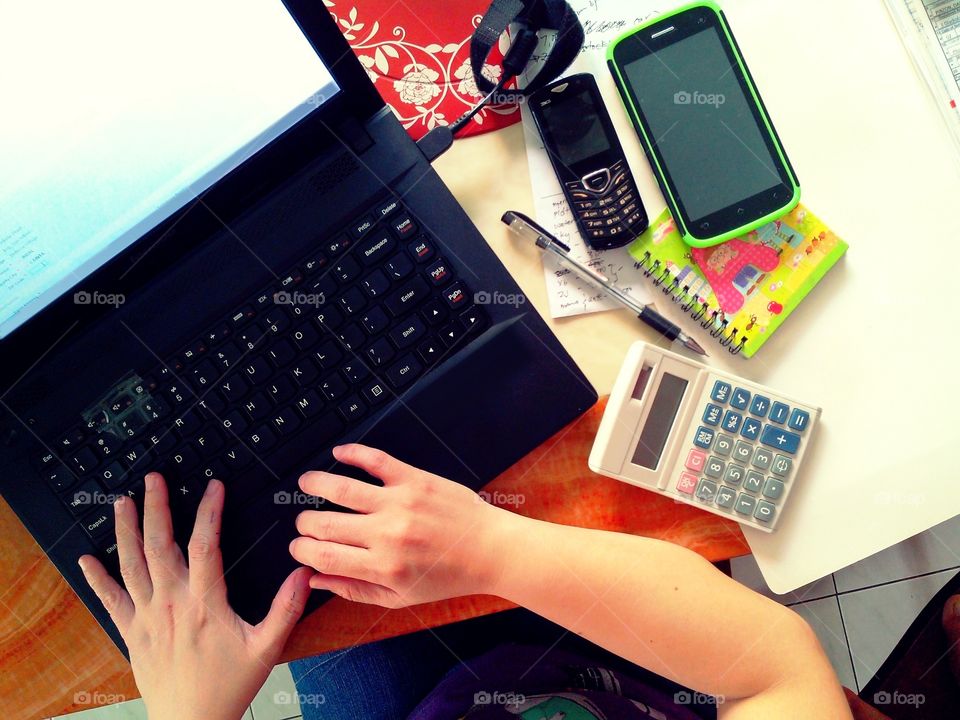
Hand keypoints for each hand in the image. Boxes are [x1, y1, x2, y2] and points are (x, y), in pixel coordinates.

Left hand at [78, 473, 311, 719]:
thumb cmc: (229, 687)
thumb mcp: (267, 648)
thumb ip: (286, 609)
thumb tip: (303, 573)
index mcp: (205, 604)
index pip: (205, 545)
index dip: (209, 511)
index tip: (214, 486)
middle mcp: (171, 604)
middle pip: (159, 546)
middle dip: (156, 508)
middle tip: (154, 479)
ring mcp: (146, 617)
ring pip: (131, 565)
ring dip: (126, 531)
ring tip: (122, 502)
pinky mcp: (132, 633)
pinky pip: (110, 600)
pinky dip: (97, 579)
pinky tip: (86, 559)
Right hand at [290, 444, 521, 606]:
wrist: (489, 550)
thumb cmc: (448, 575)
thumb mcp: (400, 597)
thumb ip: (354, 589)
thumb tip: (316, 580)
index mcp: (383, 566)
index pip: (323, 556)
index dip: (302, 550)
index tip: (299, 547)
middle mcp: (388, 534)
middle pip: (325, 524)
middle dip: (304, 523)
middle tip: (304, 521)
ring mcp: (400, 503)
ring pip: (341, 488)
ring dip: (315, 484)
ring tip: (306, 483)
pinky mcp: (415, 479)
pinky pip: (376, 460)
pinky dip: (352, 453)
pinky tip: (338, 453)